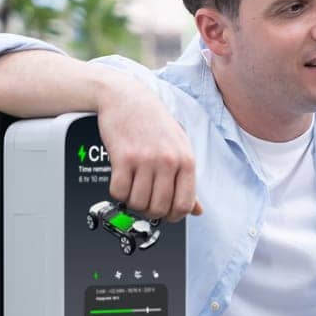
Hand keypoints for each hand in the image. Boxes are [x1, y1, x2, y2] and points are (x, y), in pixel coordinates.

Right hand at [97, 75, 201, 221]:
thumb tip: (197, 209)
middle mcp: (168, 161)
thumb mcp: (179, 148)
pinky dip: (118, 193)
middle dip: (151, 212)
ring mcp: (145, 159)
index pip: (185, 204)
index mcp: (186, 161)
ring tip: (133, 191)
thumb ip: (187, 180)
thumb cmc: (154, 123)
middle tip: (146, 203)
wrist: (126, 98)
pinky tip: (121, 182)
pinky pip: (119, 191)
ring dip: (133, 203)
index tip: (166, 214)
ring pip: (138, 202)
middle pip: (160, 208)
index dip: (174, 216)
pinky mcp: (123, 157)